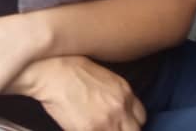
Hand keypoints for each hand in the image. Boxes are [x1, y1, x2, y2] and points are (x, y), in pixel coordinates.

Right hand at [27, 55, 146, 130]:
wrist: (53, 72)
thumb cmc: (73, 70)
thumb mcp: (105, 79)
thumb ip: (116, 96)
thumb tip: (116, 111)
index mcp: (125, 92)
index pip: (141, 117)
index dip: (132, 123)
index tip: (123, 125)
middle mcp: (120, 107)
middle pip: (135, 130)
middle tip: (112, 129)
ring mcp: (107, 120)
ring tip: (98, 128)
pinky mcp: (89, 130)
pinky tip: (86, 129)